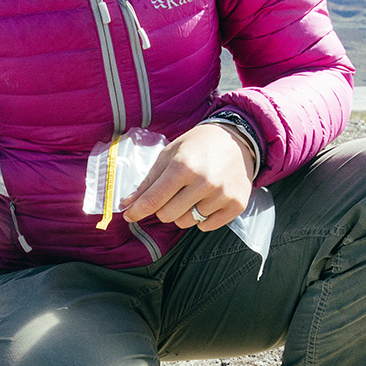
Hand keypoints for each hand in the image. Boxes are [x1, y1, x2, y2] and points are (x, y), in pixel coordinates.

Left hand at [122, 123, 254, 230]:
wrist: (238, 139)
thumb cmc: (198, 145)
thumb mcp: (170, 154)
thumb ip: (149, 181)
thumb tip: (127, 205)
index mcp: (184, 166)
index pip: (153, 200)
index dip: (137, 211)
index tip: (129, 215)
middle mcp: (204, 182)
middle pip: (167, 216)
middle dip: (163, 208)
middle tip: (172, 193)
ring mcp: (222, 195)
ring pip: (187, 222)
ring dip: (184, 212)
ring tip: (193, 193)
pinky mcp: (237, 205)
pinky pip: (207, 226)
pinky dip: (202, 218)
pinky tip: (207, 199)